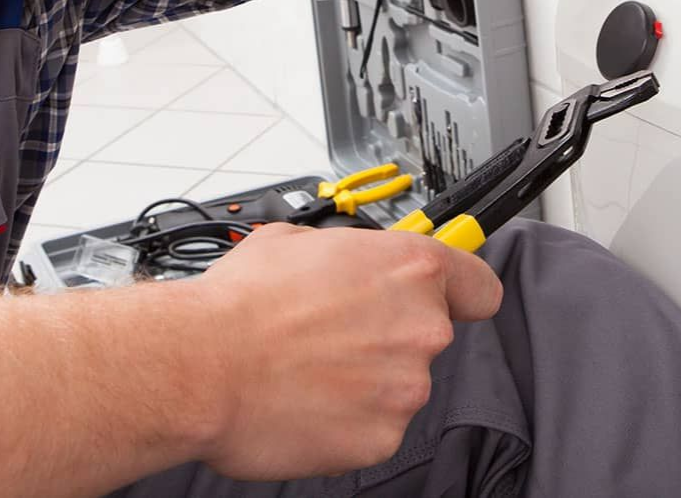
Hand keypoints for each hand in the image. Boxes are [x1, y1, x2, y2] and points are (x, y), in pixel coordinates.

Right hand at [191, 223, 502, 478]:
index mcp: (410, 269)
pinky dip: (345, 420)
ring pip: (398, 384)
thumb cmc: (241, 303)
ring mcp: (405, 388)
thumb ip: (349, 253)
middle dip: (387, 336)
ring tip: (306, 368)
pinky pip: (374, 427)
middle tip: (332, 334)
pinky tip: (304, 401)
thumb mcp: (298, 241)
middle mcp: (420, 327)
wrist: (201, 365)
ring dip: (364, 380)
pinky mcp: (381, 439)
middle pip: (427, 335)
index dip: (462, 293)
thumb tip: (348, 263)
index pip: (479, 286)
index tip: (452, 299)